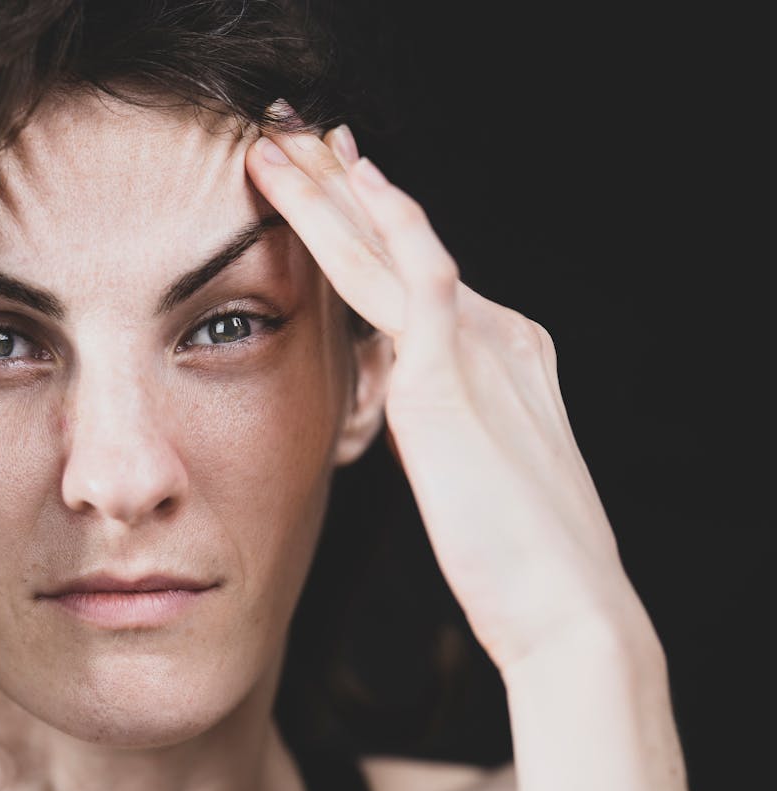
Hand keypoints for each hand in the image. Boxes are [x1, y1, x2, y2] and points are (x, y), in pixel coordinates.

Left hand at [245, 123, 654, 671]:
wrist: (564, 605)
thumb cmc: (515, 556)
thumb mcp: (467, 465)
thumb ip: (428, 411)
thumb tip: (381, 386)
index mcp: (501, 351)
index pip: (416, 270)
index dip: (365, 221)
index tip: (324, 184)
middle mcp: (495, 332)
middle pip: (400, 241)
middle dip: (341, 184)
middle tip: (291, 135)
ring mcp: (478, 345)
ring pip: (390, 246)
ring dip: (329, 192)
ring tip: (276, 144)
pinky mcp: (451, 375)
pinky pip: (411, 278)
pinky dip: (373, 226)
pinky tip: (337, 185)